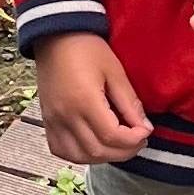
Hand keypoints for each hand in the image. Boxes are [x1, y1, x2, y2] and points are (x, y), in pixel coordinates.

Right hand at [34, 33, 150, 162]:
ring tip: (119, 145)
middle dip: (123, 151)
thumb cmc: (88, 49)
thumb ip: (130, 103)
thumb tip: (145, 128)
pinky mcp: (47, 122)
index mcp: (84, 101)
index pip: (112, 136)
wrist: (55, 38)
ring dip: (103, 157)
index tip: (146, 131)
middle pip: (97, 150)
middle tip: (138, 140)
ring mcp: (53, 121)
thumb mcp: (115, 71)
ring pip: (79, 156)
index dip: (134, 140)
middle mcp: (66, 116)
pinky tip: (95, 146)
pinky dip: (80, 155)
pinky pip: (61, 151)